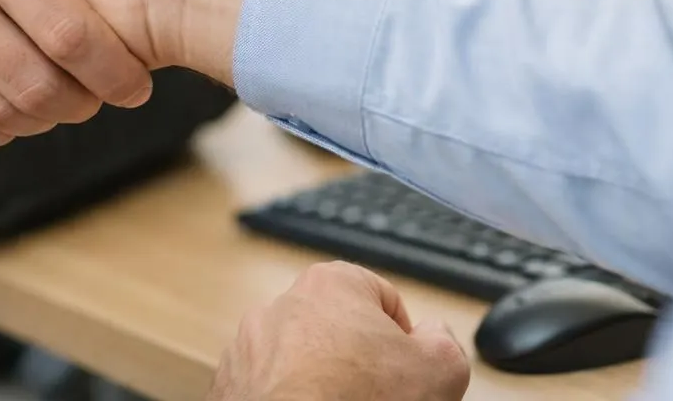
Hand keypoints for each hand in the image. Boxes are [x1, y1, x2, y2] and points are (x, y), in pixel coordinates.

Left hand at [209, 263, 469, 400]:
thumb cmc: (357, 400)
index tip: (407, 371)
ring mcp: (249, 347)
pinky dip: (288, 400)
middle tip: (378, 396)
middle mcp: (282, 305)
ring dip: (319, 384)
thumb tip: (434, 338)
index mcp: (332, 284)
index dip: (404, 342)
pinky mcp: (229, 387)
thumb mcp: (440, 368)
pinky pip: (270, 390)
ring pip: (299, 363)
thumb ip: (444, 341)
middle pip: (338, 332)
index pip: (383, 301)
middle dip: (359, 363)